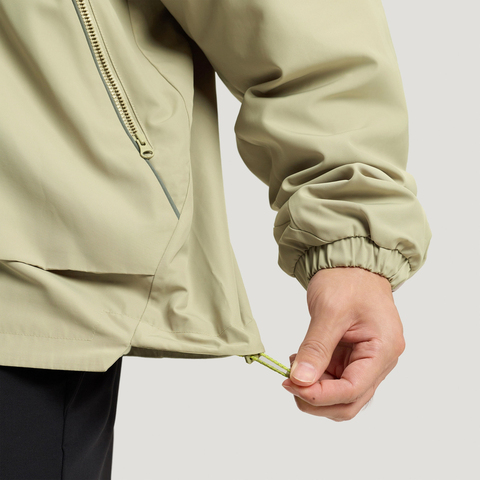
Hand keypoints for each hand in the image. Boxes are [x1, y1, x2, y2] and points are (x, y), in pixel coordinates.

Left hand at [282, 266, 404, 420]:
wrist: (351, 264)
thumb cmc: (348, 279)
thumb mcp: (329, 312)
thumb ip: (315, 348)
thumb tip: (300, 380)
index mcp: (383, 350)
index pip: (353, 389)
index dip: (321, 395)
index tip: (292, 385)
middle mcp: (380, 360)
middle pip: (350, 400)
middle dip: (318, 399)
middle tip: (289, 383)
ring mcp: (367, 360)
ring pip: (341, 393)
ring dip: (315, 388)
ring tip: (293, 368)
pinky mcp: (354, 356)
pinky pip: (335, 377)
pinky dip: (316, 376)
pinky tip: (300, 361)